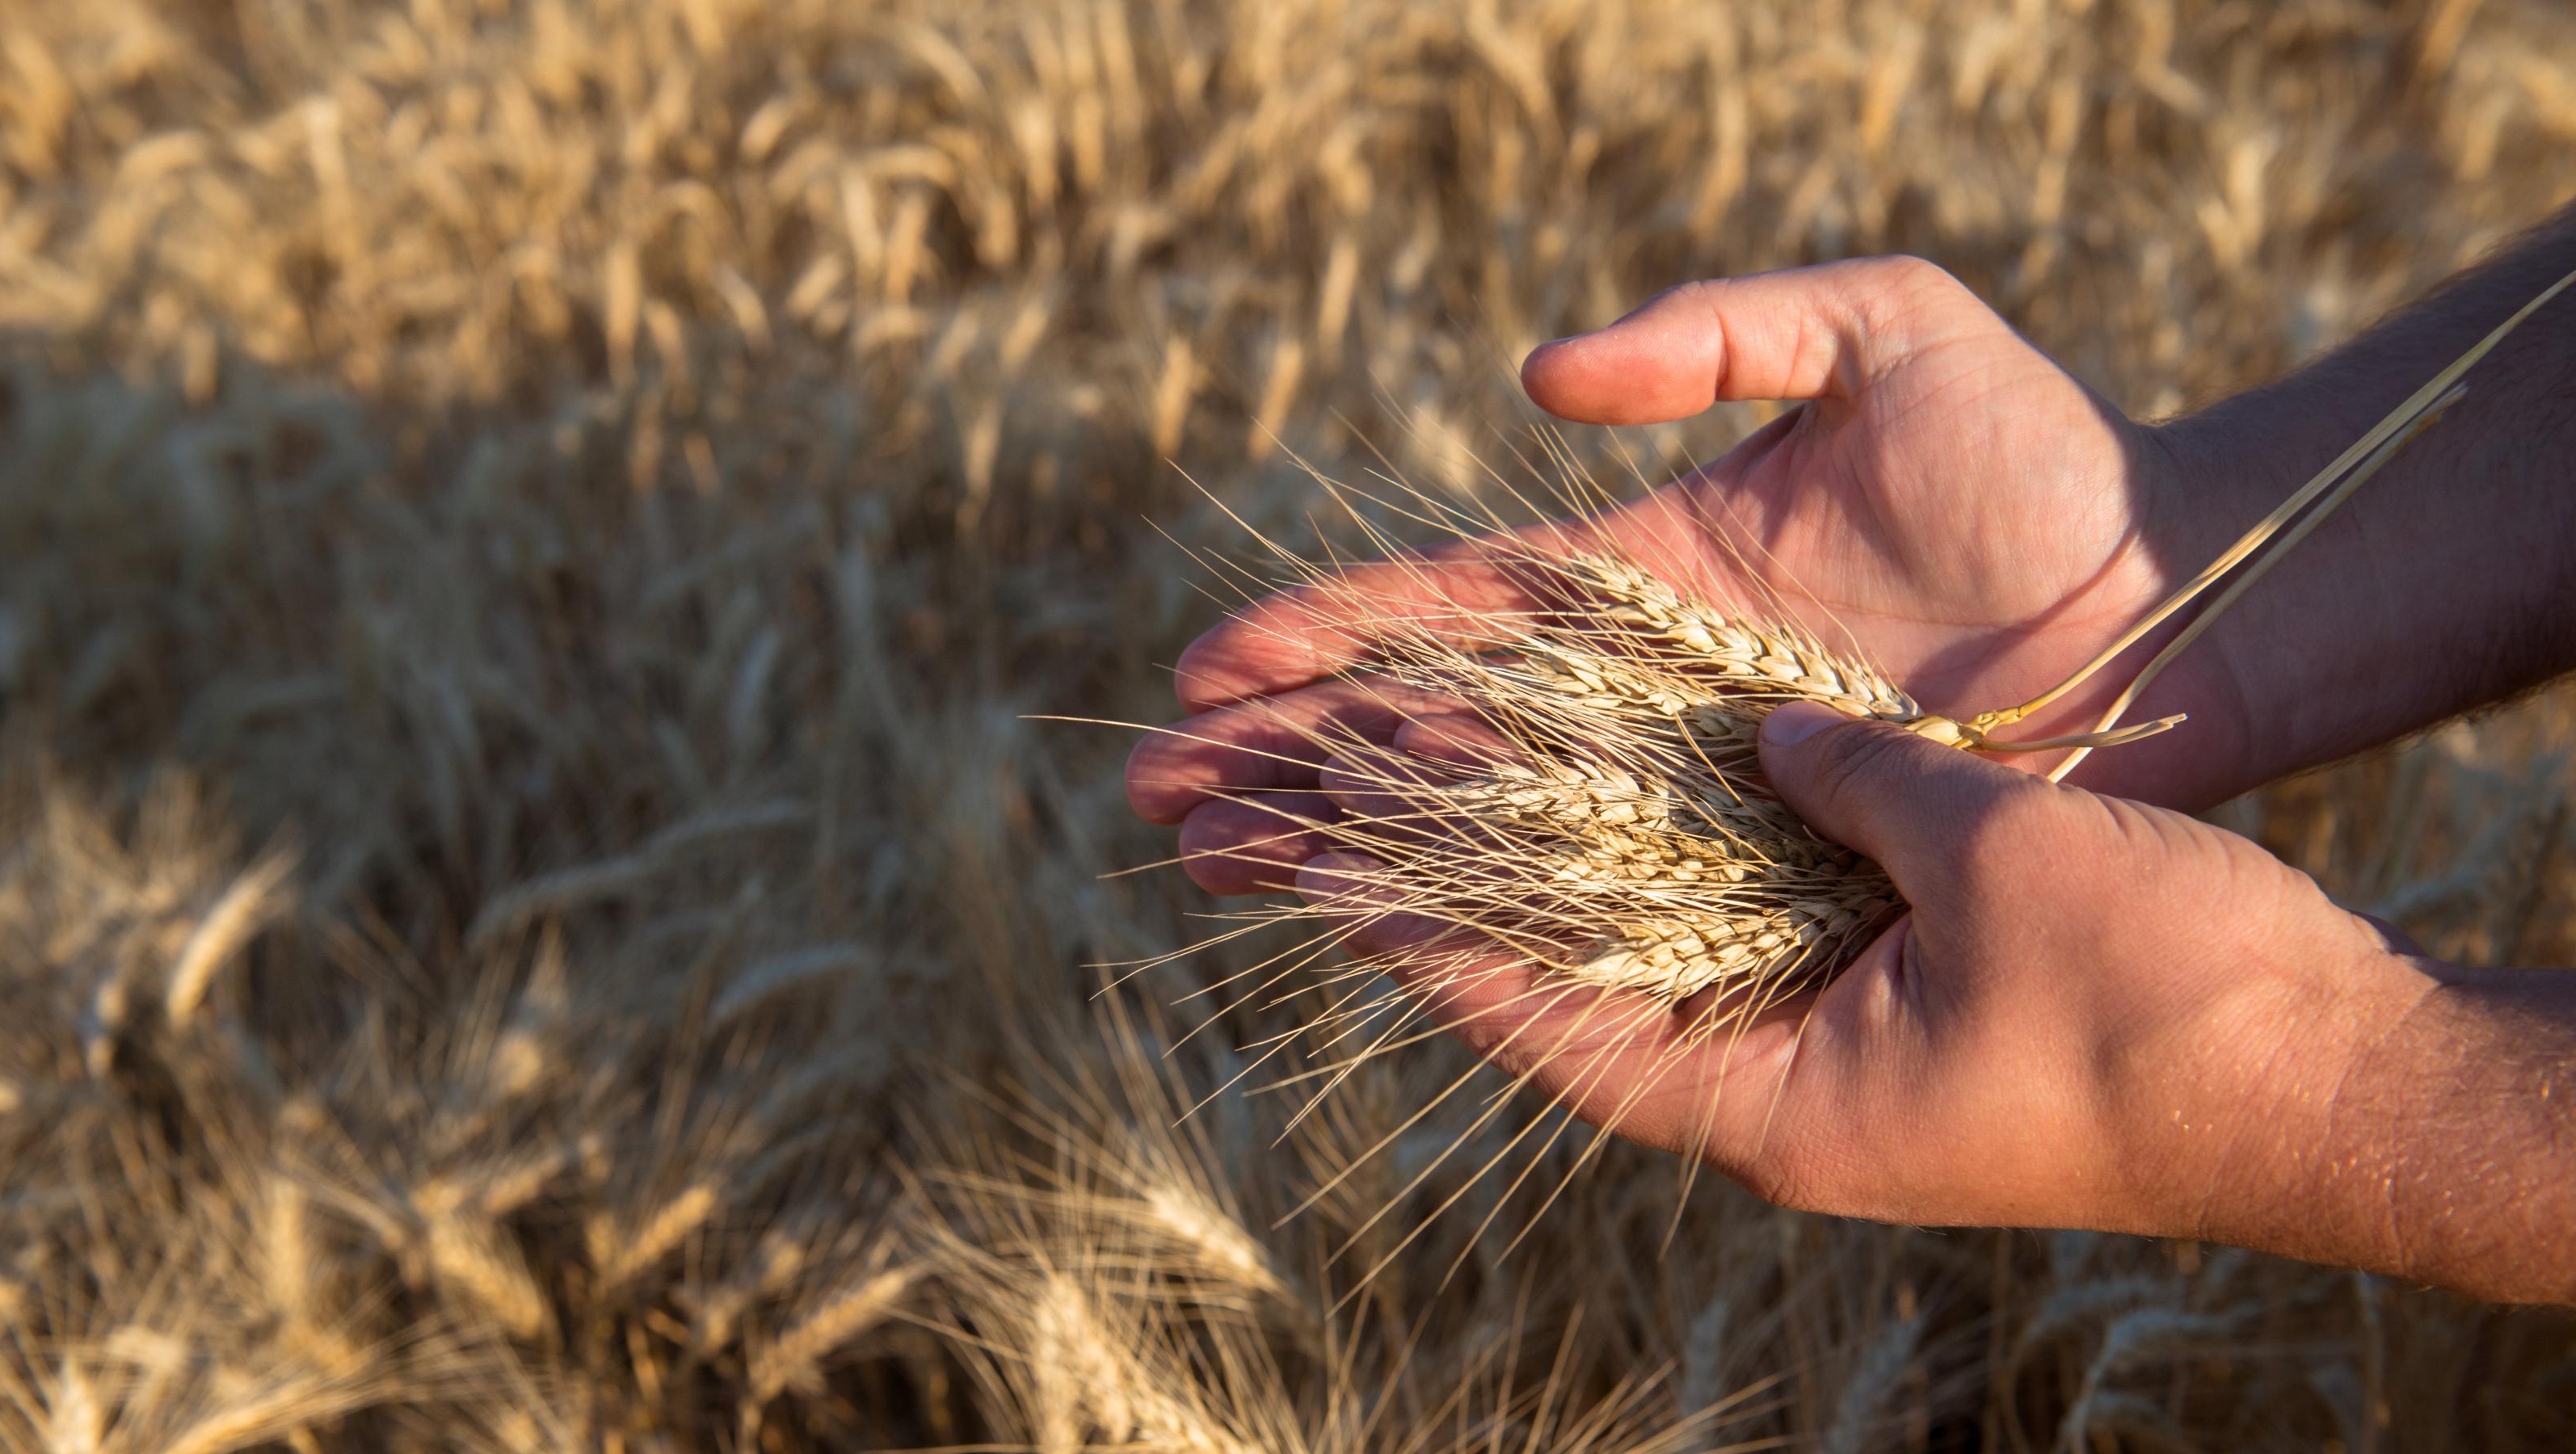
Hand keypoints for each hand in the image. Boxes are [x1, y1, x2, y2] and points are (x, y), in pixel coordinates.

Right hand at [1127, 256, 2248, 895]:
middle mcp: (1645, 691)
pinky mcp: (1766, 857)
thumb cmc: (2040, 448)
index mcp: (1640, 571)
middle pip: (1429, 729)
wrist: (2174, 591)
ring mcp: (1697, 782)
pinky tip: (1390, 935)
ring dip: (1350, 840)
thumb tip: (1539, 384)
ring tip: (1224, 868)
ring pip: (1485, 821)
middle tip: (1165, 799)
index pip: (1444, 610)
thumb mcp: (1885, 326)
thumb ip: (1717, 328)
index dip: (1325, 638)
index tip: (1212, 670)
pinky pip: (1608, 894)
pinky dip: (1494, 915)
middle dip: (1294, 757)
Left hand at [1347, 702, 2563, 1303]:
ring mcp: (1847, 1049)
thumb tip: (1766, 733)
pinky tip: (1632, 770)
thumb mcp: (1997, 868)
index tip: (1334, 869)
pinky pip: (1760, 920)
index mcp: (1780, 1106)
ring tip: (1464, 768)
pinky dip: (1693, 847)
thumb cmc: (2173, 1000)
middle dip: (1479, 891)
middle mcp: (1790, 1088)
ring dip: (1574, 859)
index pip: (1552, 1027)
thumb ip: (1857, 785)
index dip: (1438, 942)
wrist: (2343, 1074)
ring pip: (1666, 946)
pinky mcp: (1904, 1000)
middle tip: (1363, 806)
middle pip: (1587, 986)